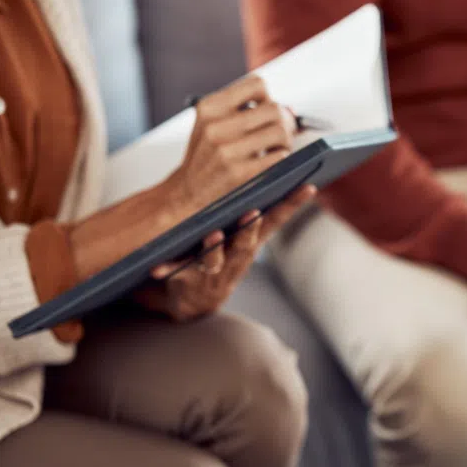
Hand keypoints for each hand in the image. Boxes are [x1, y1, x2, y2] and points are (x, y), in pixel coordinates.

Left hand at [135, 184, 315, 321]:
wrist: (198, 300)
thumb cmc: (224, 255)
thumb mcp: (244, 235)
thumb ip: (256, 209)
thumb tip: (269, 166)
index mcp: (252, 240)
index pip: (276, 220)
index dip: (293, 204)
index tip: (309, 186)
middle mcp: (237, 256)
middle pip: (247, 242)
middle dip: (250, 228)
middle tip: (253, 212)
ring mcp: (215, 269)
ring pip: (215, 259)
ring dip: (215, 248)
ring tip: (213, 235)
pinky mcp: (189, 278)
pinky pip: (177, 272)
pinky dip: (168, 269)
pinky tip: (157, 268)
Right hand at [164, 75, 297, 216]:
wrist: (188, 192)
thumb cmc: (206, 157)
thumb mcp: (212, 124)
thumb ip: (245, 112)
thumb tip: (288, 109)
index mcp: (209, 107)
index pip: (256, 85)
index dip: (269, 97)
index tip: (266, 111)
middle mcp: (215, 126)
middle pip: (273, 109)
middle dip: (285, 121)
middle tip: (284, 132)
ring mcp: (226, 150)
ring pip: (279, 131)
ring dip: (286, 140)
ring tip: (279, 147)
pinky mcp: (238, 173)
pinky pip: (278, 157)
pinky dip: (282, 157)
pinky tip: (274, 160)